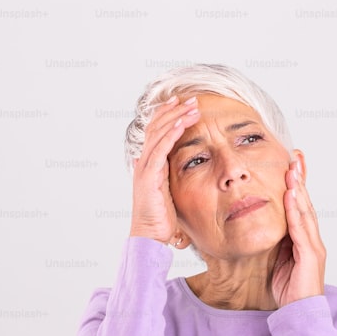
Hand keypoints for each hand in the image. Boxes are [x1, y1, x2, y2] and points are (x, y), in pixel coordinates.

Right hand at [129, 94, 200, 244]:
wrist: (149, 236)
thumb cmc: (161, 220)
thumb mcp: (172, 193)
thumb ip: (175, 180)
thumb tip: (189, 174)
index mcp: (150, 164)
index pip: (157, 132)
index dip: (169, 115)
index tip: (185, 104)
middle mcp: (144, 162)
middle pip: (156, 126)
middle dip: (174, 110)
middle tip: (191, 99)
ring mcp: (145, 167)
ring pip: (158, 133)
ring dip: (176, 117)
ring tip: (192, 106)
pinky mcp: (149, 176)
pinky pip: (160, 149)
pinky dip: (171, 133)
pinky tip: (182, 122)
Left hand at [270, 158, 326, 308]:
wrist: (300, 315)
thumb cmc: (289, 291)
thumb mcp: (278, 261)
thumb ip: (276, 244)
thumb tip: (263, 228)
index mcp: (304, 240)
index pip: (300, 207)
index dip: (296, 186)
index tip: (291, 165)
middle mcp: (312, 240)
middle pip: (306, 204)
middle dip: (300, 179)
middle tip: (295, 157)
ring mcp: (314, 247)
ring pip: (305, 213)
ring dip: (299, 190)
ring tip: (292, 170)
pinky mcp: (311, 256)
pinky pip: (301, 230)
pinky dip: (296, 212)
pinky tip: (290, 197)